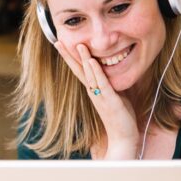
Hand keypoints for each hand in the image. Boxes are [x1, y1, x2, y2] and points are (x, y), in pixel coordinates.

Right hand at [54, 42, 138, 158]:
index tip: (62, 45)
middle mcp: (93, 92)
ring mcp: (100, 96)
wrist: (122, 138)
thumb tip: (110, 72)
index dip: (71, 58)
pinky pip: (102, 83)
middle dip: (69, 56)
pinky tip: (92, 61)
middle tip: (58, 41)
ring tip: (78, 45)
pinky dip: (96, 72)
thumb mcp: (114, 96)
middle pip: (78, 70)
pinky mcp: (109, 100)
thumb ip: (109, 84)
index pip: (80, 70)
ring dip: (83, 59)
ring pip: (89, 74)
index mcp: (93, 90)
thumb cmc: (120, 117)